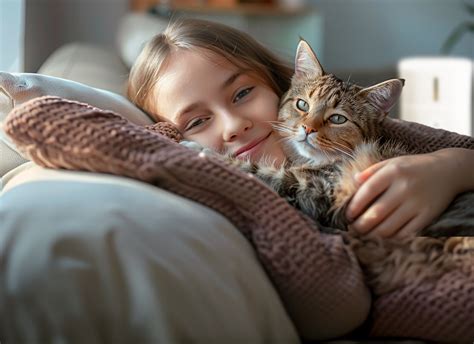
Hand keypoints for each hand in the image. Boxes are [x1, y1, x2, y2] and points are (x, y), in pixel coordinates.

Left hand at [345, 149, 465, 237]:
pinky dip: (392, 237)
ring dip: (373, 234)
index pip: (367, 191)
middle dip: (360, 225)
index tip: (347, 215)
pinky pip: (405, 233)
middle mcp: (404, 187)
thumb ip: (371, 171)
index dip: (354, 206)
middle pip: (376, 213)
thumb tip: (352, 180)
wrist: (449, 170)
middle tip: (354, 229)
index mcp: (393, 172)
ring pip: (389, 227)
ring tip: (365, 234)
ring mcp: (417, 203)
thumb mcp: (392, 162)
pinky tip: (384, 236)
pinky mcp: (428, 215)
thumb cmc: (413, 167)